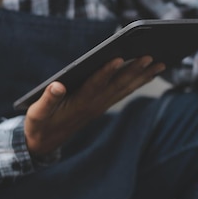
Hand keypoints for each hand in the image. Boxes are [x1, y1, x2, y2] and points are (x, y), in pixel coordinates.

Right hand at [24, 56, 164, 155]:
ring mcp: (101, 105)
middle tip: (151, 56)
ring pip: (125, 88)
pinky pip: (124, 92)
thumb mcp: (37, 113)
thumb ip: (47, 100)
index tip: (117, 57)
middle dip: (134, 70)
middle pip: (118, 85)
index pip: (95, 84)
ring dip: (143, 76)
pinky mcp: (103, 105)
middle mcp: (95, 104)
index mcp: (79, 103)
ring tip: (160, 63)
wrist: (44, 142)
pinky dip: (137, 82)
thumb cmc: (39, 124)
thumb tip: (57, 85)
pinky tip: (148, 73)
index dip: (106, 71)